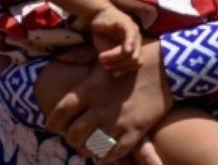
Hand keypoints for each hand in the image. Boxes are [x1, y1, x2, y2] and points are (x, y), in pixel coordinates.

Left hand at [45, 41, 171, 161]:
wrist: (164, 66)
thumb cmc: (131, 62)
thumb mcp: (102, 64)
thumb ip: (83, 74)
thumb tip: (64, 65)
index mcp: (90, 90)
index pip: (60, 112)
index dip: (52, 123)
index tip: (52, 126)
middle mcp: (100, 108)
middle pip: (73, 134)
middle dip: (71, 139)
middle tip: (75, 137)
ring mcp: (118, 121)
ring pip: (91, 147)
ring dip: (87, 149)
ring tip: (88, 145)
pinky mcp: (135, 131)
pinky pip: (114, 154)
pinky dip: (106, 157)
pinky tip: (105, 153)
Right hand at [89, 5, 141, 76]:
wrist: (96, 15)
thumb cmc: (102, 33)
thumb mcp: (108, 50)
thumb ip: (114, 60)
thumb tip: (115, 74)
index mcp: (135, 46)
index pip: (136, 64)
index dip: (125, 70)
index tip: (113, 73)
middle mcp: (137, 39)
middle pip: (135, 61)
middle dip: (119, 66)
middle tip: (105, 66)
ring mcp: (134, 31)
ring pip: (130, 52)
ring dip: (115, 58)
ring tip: (101, 57)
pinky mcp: (127, 23)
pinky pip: (130, 37)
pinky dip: (127, 45)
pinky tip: (124, 50)